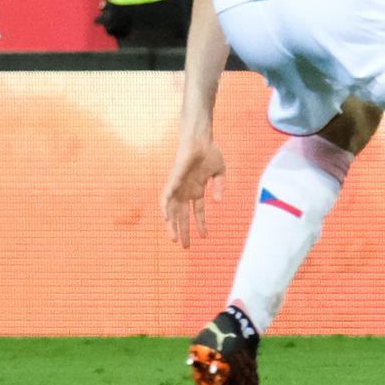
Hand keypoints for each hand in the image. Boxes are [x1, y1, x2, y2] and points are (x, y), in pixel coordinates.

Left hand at [162, 126, 226, 246]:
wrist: (200, 138)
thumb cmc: (209, 151)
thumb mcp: (220, 172)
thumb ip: (220, 187)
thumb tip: (218, 202)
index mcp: (197, 190)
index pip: (197, 211)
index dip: (200, 224)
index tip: (204, 236)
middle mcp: (186, 191)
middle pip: (183, 216)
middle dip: (183, 231)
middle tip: (184, 246)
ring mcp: (178, 187)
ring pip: (173, 211)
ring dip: (172, 225)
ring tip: (174, 239)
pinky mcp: (172, 180)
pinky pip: (165, 197)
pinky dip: (164, 208)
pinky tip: (166, 220)